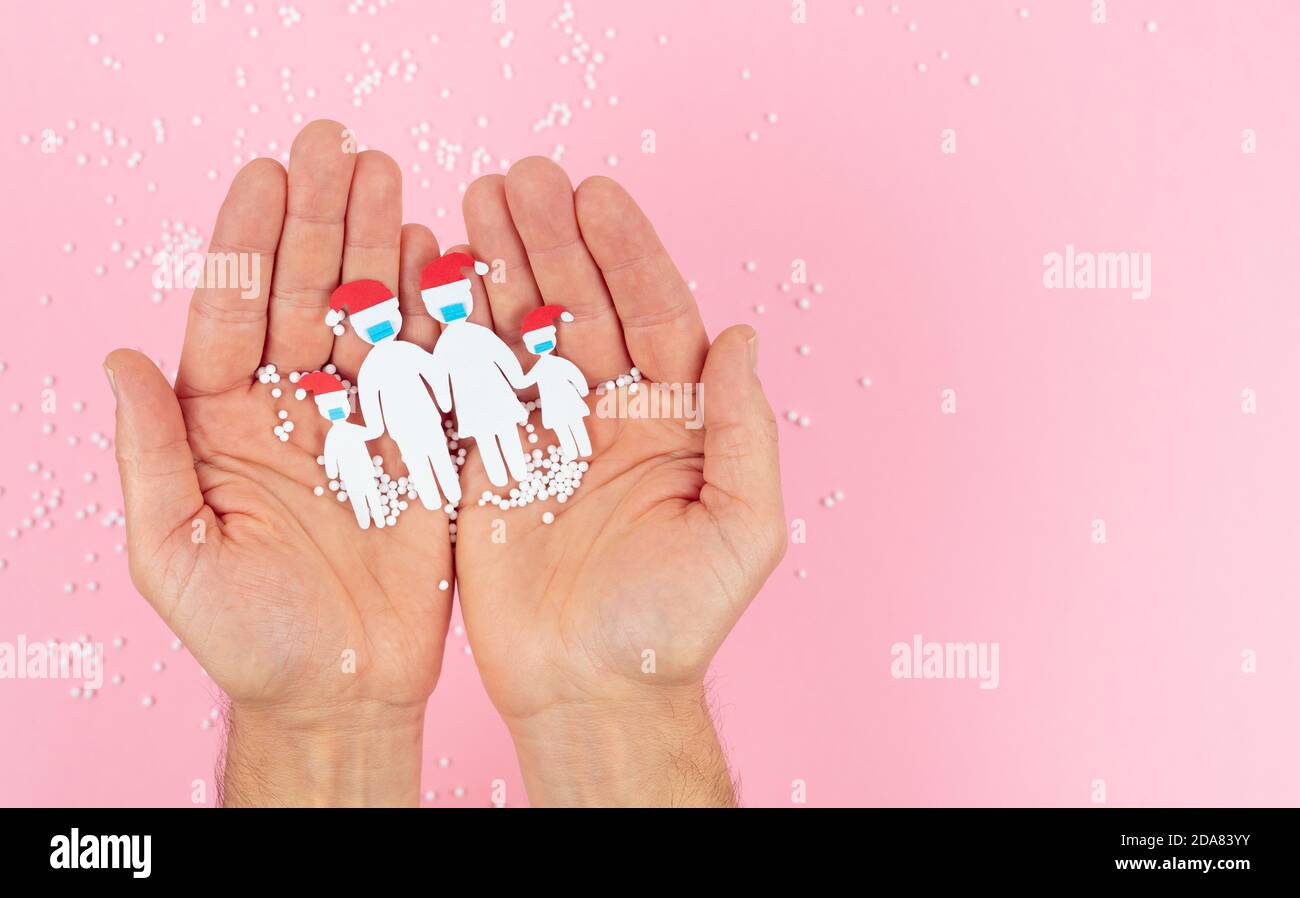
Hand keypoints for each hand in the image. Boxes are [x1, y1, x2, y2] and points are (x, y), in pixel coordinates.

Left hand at [106, 120, 451, 805]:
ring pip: (372, 318)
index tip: (267, 172)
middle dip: (322, 219)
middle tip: (339, 145)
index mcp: (226, 425)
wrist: (343, 692)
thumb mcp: (174, 554)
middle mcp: (295, 410)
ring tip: (389, 177)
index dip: (249, 243)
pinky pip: (434, 371)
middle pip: (308, 296)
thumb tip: (116, 359)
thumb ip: (149, 456)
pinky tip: (441, 256)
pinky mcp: (425, 450)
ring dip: (380, 246)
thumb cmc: (249, 638)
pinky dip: (440, 314)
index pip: (234, 314)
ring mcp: (365, 424)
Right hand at [453, 159, 787, 805]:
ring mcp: (547, 434)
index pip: (655, 314)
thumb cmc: (675, 622)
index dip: (627, 253)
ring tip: (478, 199)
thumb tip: (741, 334)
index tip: (595, 194)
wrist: (591, 688)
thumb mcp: (741, 529)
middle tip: (521, 177)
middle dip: (554, 240)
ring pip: (524, 332)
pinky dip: (457, 331)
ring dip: (504, 266)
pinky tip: (440, 273)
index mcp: (675, 420)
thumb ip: (744, 431)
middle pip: (583, 307)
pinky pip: (474, 385)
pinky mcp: (490, 463)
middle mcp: (611, 414)